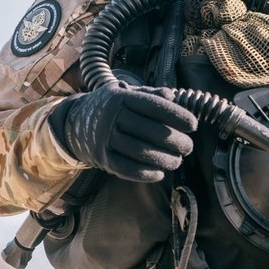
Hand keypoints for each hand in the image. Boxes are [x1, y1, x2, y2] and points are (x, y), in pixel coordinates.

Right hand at [50, 84, 197, 181]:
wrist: (75, 122)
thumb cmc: (111, 107)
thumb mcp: (127, 94)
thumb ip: (150, 95)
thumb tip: (172, 97)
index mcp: (121, 97)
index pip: (154, 106)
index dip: (177, 116)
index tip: (193, 125)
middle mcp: (111, 117)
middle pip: (150, 131)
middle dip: (175, 141)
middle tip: (188, 147)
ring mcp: (104, 139)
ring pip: (140, 152)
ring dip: (164, 159)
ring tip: (177, 161)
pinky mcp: (101, 158)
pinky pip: (126, 169)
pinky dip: (145, 173)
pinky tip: (159, 174)